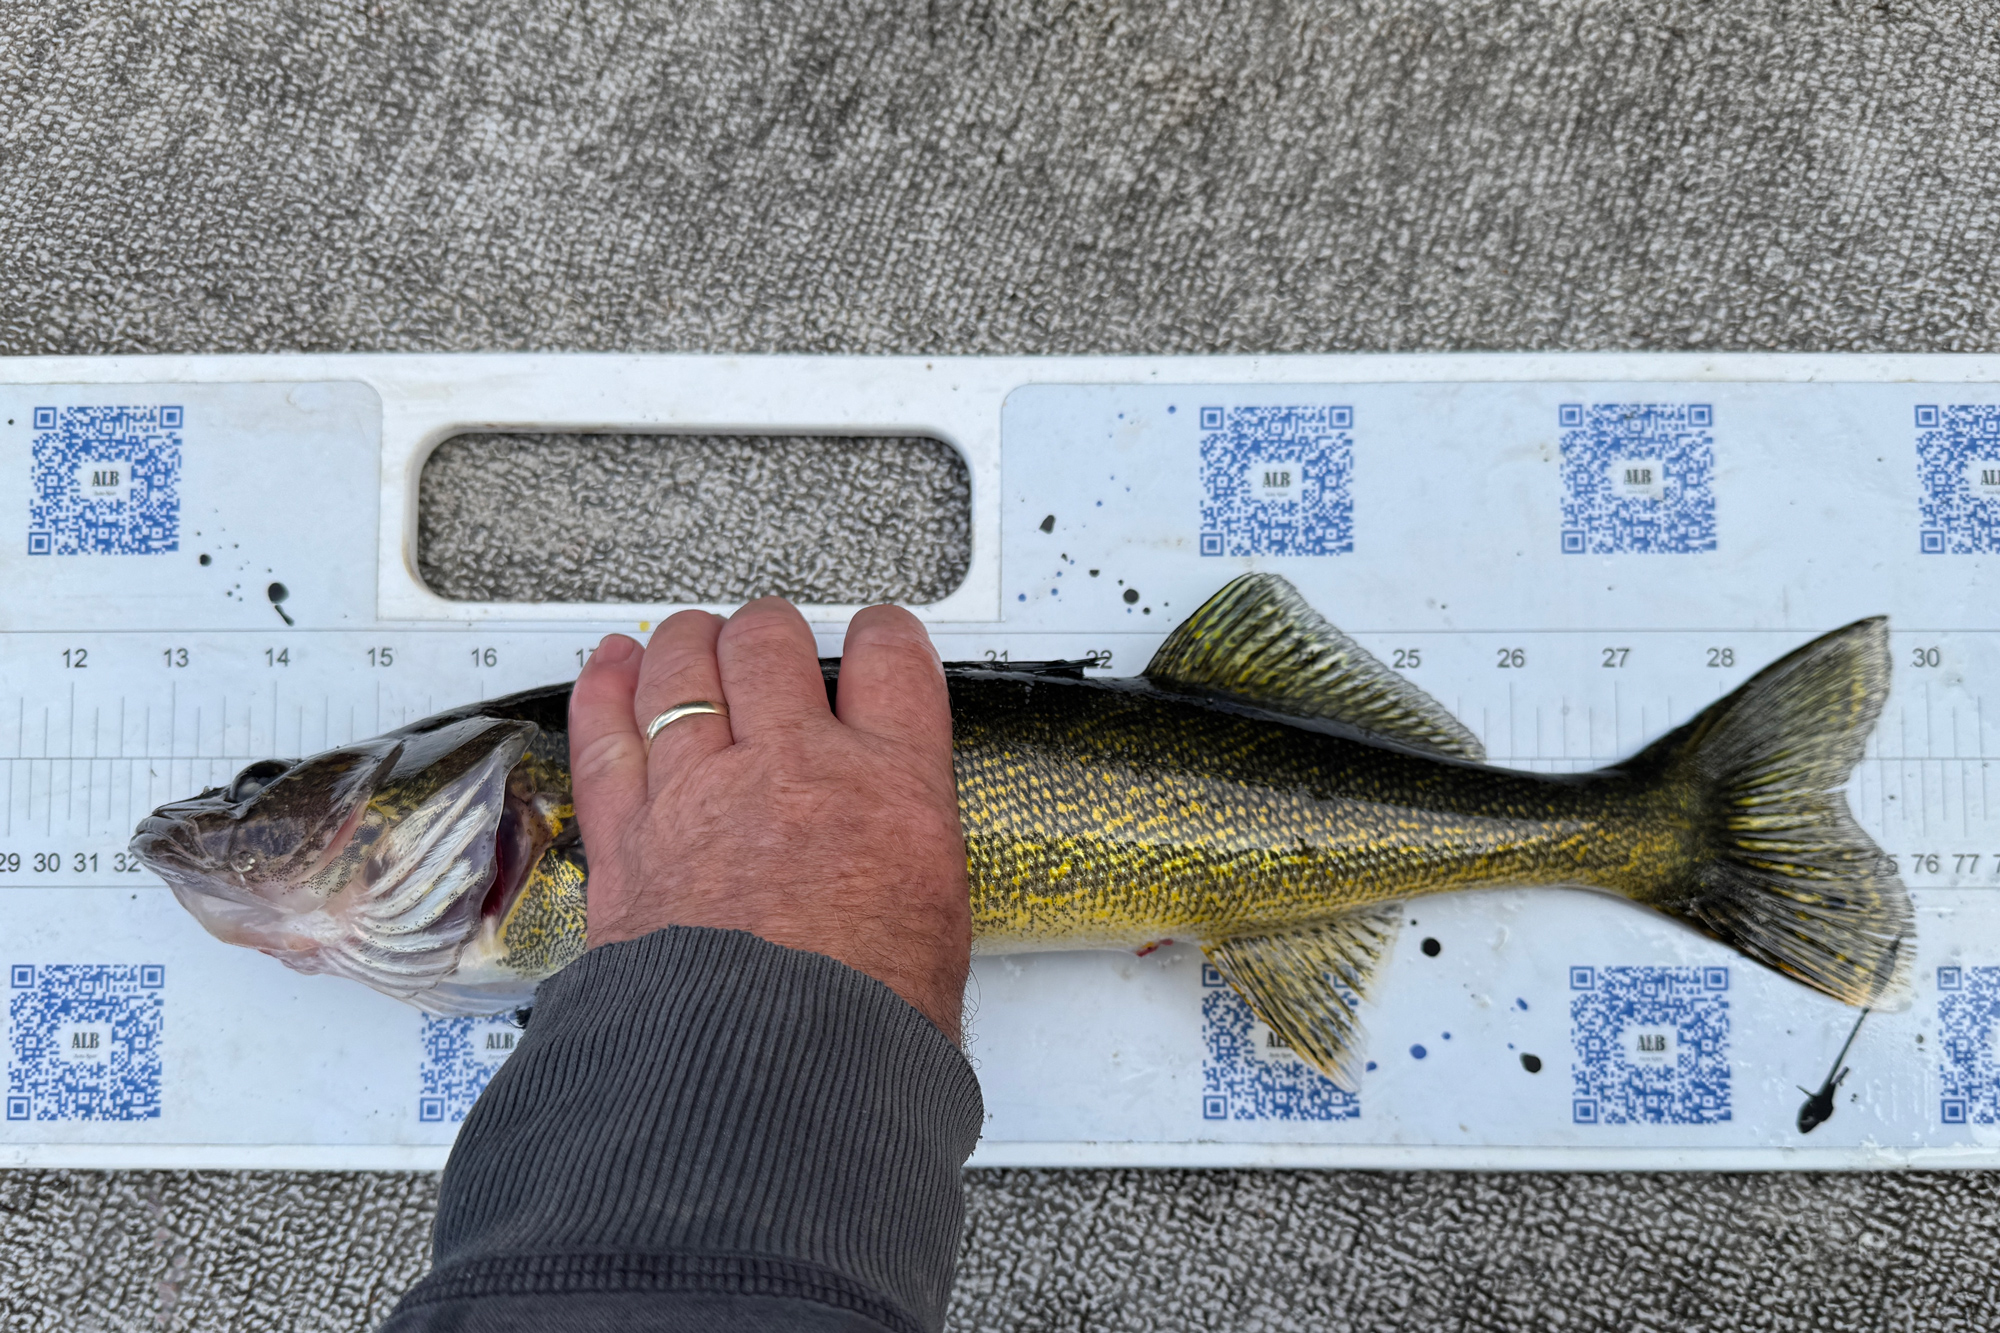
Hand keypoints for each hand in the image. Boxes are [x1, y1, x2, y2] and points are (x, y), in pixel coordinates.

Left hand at [566, 598, 970, 1038]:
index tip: (872, 637)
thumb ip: (906, 861)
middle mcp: (794, 767)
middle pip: (771, 645)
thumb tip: (897, 872)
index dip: (880, 636)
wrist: (769, 1081)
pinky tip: (608, 662)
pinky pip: (606, 733)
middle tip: (769, 638)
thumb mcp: (936, 925)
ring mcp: (701, 791)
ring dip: (687, 641)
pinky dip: (603, 687)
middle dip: (768, 632)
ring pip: (682, 669)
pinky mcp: (627, 835)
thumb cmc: (861, 1027)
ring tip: (690, 636)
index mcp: (891, 785)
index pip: (892, 660)